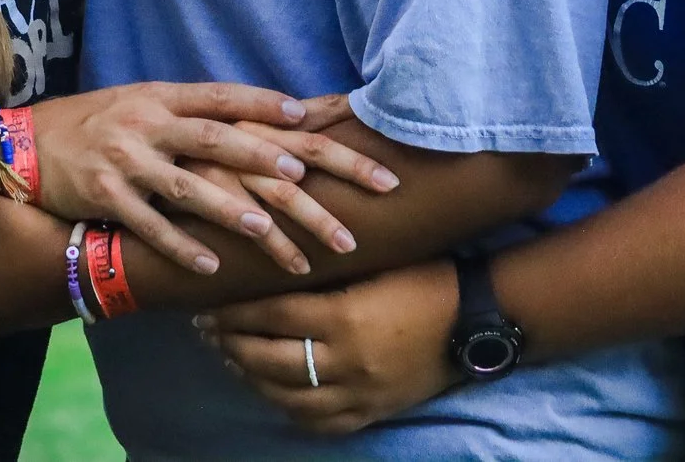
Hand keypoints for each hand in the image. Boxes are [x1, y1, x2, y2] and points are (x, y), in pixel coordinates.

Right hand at [33, 86, 394, 274]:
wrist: (27, 146)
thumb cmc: (99, 125)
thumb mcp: (143, 104)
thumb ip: (191, 114)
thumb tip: (255, 121)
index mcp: (163, 98)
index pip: (223, 97)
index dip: (263, 104)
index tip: (309, 115)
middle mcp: (149, 124)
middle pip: (220, 140)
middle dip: (268, 161)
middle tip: (308, 178)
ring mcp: (126, 160)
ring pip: (188, 186)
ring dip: (229, 209)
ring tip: (266, 232)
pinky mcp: (104, 195)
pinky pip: (149, 226)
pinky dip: (180, 247)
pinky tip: (210, 266)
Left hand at [200, 260, 463, 435]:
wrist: (475, 318)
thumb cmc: (422, 276)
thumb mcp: (372, 263)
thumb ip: (324, 271)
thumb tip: (271, 261)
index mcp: (345, 316)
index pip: (272, 315)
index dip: (235, 312)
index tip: (209, 305)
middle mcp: (347, 360)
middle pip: (270, 359)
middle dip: (232, 345)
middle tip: (210, 332)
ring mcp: (360, 393)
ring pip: (288, 396)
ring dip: (253, 378)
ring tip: (233, 359)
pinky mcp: (372, 412)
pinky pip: (319, 422)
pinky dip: (290, 408)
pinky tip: (273, 392)